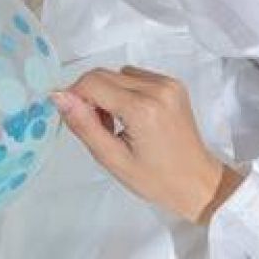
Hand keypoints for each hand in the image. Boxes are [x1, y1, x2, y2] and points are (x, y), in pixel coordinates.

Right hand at [50, 68, 241, 223]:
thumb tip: (59, 95)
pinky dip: (126, 93)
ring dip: (109, 95)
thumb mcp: (112, 158)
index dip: (77, 100)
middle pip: (103, 75)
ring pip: (118, 75)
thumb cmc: (158, 179)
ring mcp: (170, 85)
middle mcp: (159, 89)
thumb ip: (83, 125)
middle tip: (103, 129)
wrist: (198, 183)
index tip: (85, 124)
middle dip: (92, 98)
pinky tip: (134, 118)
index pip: (91, 83)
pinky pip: (135, 78)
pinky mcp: (174, 86)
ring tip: (120, 126)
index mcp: (144, 108)